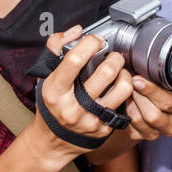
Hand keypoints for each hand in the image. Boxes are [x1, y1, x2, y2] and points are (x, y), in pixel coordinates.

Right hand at [28, 26, 134, 165]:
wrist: (54, 141)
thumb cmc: (51, 103)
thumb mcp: (45, 75)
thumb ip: (56, 46)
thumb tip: (78, 31)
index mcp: (55, 90)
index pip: (74, 60)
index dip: (90, 43)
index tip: (95, 41)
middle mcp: (72, 107)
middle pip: (105, 73)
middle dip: (114, 58)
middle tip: (113, 56)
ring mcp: (90, 119)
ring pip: (122, 89)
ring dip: (125, 74)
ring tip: (120, 71)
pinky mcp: (104, 128)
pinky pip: (125, 104)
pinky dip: (126, 92)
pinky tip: (119, 88)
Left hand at [122, 77, 171, 141]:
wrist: (151, 96)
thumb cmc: (161, 84)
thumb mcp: (167, 79)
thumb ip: (161, 76)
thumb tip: (145, 66)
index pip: (169, 102)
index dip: (151, 90)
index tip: (137, 79)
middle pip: (153, 116)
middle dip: (138, 96)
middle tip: (128, 82)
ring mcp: (157, 133)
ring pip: (139, 120)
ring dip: (129, 102)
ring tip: (125, 89)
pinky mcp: (141, 136)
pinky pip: (129, 125)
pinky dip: (124, 111)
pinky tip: (124, 100)